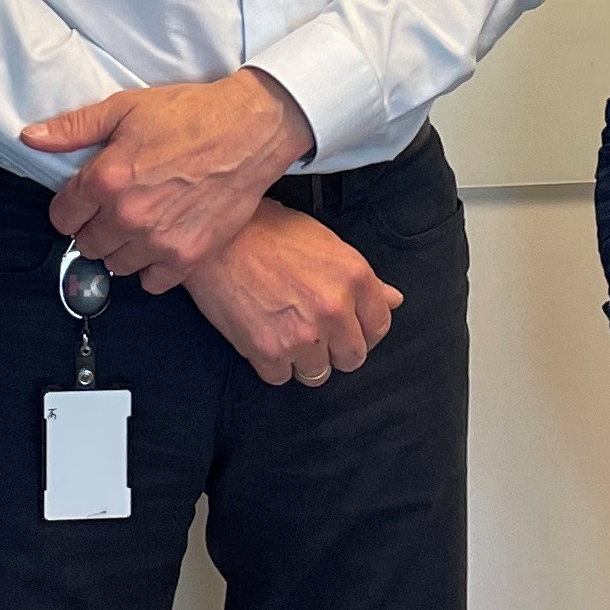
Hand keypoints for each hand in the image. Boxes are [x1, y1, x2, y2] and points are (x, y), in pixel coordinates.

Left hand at [24, 70, 314, 285]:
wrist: (249, 130)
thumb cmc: (189, 115)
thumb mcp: (124, 108)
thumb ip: (73, 128)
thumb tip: (30, 138)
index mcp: (105, 180)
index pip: (62, 216)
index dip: (73, 205)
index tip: (88, 197)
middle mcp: (127, 216)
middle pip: (87, 244)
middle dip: (96, 226)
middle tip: (119, 205)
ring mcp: (158, 241)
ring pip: (116, 265)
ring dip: (123, 248)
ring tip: (142, 222)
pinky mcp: (188, 256)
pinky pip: (152, 283)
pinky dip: (152, 267)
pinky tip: (161, 241)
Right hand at [176, 204, 397, 388]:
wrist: (215, 239)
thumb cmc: (267, 232)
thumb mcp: (326, 244)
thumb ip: (364, 279)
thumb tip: (393, 299)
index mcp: (354, 278)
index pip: (379, 326)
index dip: (364, 330)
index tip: (349, 329)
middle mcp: (334, 309)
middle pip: (352, 358)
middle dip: (335, 348)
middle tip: (315, 332)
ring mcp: (302, 334)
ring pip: (318, 373)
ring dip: (304, 359)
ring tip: (286, 332)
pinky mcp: (268, 351)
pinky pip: (281, 377)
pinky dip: (272, 363)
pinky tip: (264, 337)